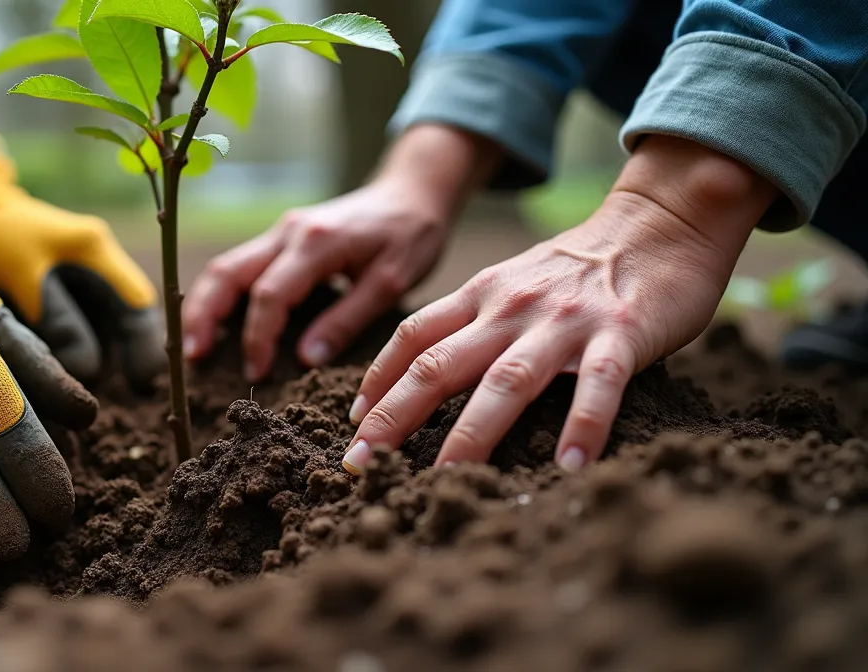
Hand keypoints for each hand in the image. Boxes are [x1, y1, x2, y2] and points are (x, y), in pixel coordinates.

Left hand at [0, 132, 163, 389]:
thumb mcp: (23, 274)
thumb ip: (56, 318)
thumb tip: (87, 370)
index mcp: (96, 251)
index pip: (139, 304)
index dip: (147, 345)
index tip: (140, 383)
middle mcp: (100, 266)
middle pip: (128, 321)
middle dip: (121, 357)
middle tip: (98, 393)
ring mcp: (85, 280)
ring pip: (106, 330)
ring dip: (97, 358)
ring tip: (74, 387)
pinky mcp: (66, 293)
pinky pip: (82, 329)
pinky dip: (76, 352)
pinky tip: (60, 371)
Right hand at [182, 124, 498, 380]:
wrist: (413, 190)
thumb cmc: (411, 235)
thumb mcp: (393, 281)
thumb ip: (347, 320)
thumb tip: (305, 359)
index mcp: (316, 242)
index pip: (269, 295)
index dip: (257, 338)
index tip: (256, 373)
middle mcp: (288, 231)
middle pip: (226, 272)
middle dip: (204, 316)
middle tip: (193, 358)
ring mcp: (280, 231)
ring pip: (225, 266)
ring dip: (205, 306)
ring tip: (195, 346)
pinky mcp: (280, 237)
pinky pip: (240, 265)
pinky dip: (221, 295)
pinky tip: (217, 325)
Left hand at [344, 136, 778, 472]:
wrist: (661, 222)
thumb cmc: (581, 266)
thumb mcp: (512, 282)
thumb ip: (474, 322)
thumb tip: (427, 376)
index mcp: (482, 295)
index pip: (412, 337)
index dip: (377, 379)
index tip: (354, 423)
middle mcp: (511, 308)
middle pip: (439, 366)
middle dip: (394, 417)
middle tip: (361, 463)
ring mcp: (564, 322)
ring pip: (505, 382)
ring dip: (471, 435)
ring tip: (445, 482)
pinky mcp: (621, 334)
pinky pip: (598, 385)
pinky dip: (583, 425)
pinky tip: (570, 467)